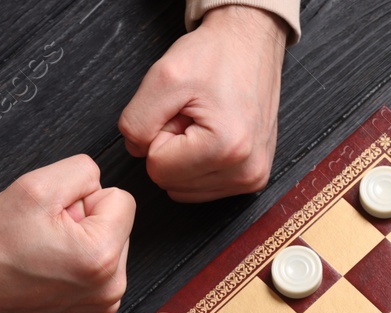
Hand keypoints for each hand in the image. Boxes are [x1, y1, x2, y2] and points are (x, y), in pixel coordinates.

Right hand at [0, 155, 134, 312]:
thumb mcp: (34, 186)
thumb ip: (81, 171)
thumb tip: (100, 183)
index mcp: (102, 255)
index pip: (121, 200)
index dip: (84, 199)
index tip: (57, 216)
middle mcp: (111, 288)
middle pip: (118, 228)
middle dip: (86, 224)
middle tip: (48, 237)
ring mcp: (104, 307)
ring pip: (110, 252)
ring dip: (84, 247)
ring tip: (47, 255)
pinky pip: (102, 278)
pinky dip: (81, 272)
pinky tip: (52, 275)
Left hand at [119, 5, 285, 201]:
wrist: (249, 45)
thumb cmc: (214, 56)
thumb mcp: (162, 77)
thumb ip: (137, 121)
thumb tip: (136, 151)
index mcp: (226, 148)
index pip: (158, 169)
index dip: (159, 134)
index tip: (180, 110)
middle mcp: (246, 170)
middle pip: (172, 182)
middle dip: (173, 148)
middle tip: (191, 115)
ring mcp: (253, 177)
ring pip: (185, 189)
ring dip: (185, 157)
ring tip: (204, 123)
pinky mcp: (254, 178)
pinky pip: (203, 188)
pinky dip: (200, 163)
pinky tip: (213, 136)